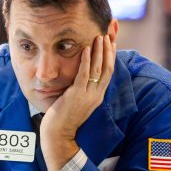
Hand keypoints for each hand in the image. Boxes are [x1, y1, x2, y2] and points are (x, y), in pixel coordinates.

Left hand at [40, 34, 116, 170]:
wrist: (58, 135)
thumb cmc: (64, 119)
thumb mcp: (78, 102)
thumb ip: (82, 90)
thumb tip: (82, 77)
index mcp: (97, 96)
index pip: (109, 73)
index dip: (111, 57)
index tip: (111, 43)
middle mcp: (96, 95)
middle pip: (107, 69)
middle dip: (108, 50)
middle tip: (108, 35)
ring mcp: (87, 95)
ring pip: (98, 70)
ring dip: (99, 52)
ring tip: (99, 37)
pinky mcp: (76, 95)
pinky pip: (83, 75)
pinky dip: (86, 61)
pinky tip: (85, 49)